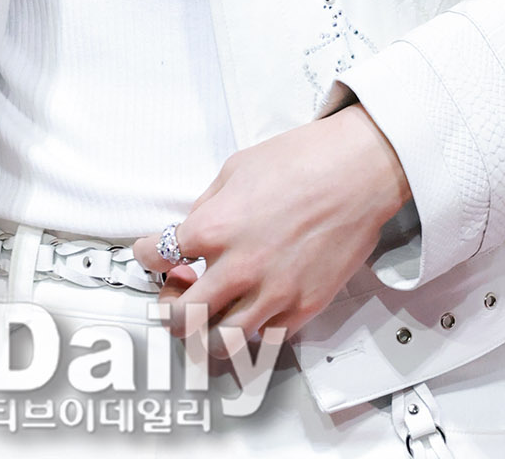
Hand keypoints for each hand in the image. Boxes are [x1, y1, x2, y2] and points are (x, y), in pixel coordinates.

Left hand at [131, 106, 410, 341]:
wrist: (359, 171)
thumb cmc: (305, 160)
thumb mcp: (238, 168)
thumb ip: (208, 205)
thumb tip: (192, 231)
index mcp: (215, 227)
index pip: (157, 255)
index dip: (146, 254)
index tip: (150, 255)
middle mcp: (238, 267)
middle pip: (180, 316)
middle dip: (167, 310)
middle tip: (172, 300)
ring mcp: (271, 293)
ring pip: (219, 344)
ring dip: (203, 335)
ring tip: (205, 320)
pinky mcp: (302, 307)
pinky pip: (264, 340)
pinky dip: (249, 335)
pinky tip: (248, 317)